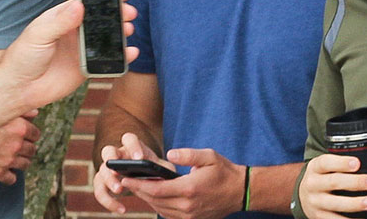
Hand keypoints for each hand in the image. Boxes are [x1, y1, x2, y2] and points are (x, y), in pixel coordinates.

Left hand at [0, 0, 135, 109]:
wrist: (19, 89)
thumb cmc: (22, 57)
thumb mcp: (38, 34)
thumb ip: (59, 21)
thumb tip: (78, 5)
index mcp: (62, 18)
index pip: (87, 2)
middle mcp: (74, 31)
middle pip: (101, 18)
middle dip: (118, 12)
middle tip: (129, 11)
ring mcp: (81, 49)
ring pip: (107, 38)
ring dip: (121, 32)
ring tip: (129, 29)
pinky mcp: (86, 67)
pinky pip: (107, 60)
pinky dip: (121, 56)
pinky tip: (130, 53)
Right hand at [0, 110, 39, 183]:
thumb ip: (19, 110)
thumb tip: (34, 113)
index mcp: (19, 128)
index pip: (35, 134)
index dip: (29, 134)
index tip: (24, 134)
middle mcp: (15, 144)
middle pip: (31, 150)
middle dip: (26, 148)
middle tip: (18, 145)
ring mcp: (6, 160)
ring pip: (24, 164)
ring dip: (20, 161)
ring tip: (13, 157)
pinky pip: (11, 179)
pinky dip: (9, 176)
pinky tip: (6, 171)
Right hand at [90, 132, 160, 213]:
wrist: (146, 179)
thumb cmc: (155, 170)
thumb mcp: (163, 168)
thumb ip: (163, 169)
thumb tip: (162, 176)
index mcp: (132, 146)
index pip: (129, 138)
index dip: (133, 146)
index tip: (139, 158)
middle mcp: (117, 154)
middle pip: (108, 151)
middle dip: (112, 161)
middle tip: (118, 172)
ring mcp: (108, 168)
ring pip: (101, 171)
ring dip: (109, 181)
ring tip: (120, 191)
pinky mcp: (103, 182)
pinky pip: (100, 191)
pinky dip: (109, 201)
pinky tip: (121, 210)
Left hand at [125, 147, 245, 218]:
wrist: (240, 192)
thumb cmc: (224, 172)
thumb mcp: (209, 156)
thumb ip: (188, 154)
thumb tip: (169, 153)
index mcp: (189, 189)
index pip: (156, 189)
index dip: (138, 185)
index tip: (125, 179)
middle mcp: (188, 205)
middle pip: (154, 201)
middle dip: (138, 191)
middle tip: (126, 182)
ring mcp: (190, 216)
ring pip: (160, 209)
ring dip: (147, 200)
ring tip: (138, 188)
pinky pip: (169, 215)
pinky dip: (158, 206)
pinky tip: (154, 197)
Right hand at [296, 154, 366, 218]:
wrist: (303, 196)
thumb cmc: (322, 177)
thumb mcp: (325, 166)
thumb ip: (340, 164)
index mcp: (315, 168)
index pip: (326, 163)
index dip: (341, 163)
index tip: (357, 163)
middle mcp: (312, 184)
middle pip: (334, 182)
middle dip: (355, 182)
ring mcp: (315, 202)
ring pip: (334, 203)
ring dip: (354, 203)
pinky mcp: (318, 216)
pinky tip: (363, 218)